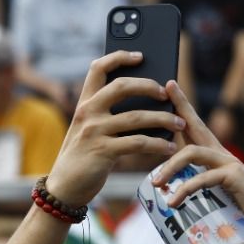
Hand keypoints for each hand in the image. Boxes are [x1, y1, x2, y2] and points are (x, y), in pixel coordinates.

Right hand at [41, 50, 184, 206]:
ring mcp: (94, 131)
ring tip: (179, 123)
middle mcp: (87, 112)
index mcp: (84, 103)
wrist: (64, 187)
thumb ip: (106, 113)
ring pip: (137, 117)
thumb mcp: (88, 129)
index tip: (140, 55)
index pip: (98, 68)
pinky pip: (139, 143)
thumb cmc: (83, 156)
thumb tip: (146, 101)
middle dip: (149, 86)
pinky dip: (158, 144)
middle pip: (122, 86)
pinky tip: (170, 147)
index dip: (119, 57)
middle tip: (166, 94)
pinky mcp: (103, 151)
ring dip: (163, 119)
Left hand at [150, 80, 243, 243]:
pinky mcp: (234, 177)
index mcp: (216, 156)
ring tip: (155, 182)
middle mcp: (222, 154)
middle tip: (162, 90)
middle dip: (179, 107)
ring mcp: (229, 163)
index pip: (195, 126)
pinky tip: (174, 201)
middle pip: (196, 125)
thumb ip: (197, 186)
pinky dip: (186, 189)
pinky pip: (203, 178)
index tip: (170, 84)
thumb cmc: (243, 209)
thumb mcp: (216, 194)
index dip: (183, 106)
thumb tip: (167, 189)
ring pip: (192, 152)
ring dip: (170, 166)